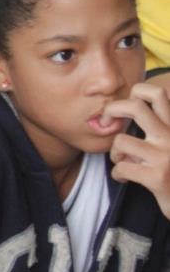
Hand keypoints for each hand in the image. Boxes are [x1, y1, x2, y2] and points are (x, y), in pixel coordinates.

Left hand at [106, 82, 169, 217]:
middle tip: (107, 122)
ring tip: (122, 161)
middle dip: (112, 110)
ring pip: (121, 140)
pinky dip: (117, 174)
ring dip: (115, 152)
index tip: (127, 108)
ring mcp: (165, 156)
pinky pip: (122, 168)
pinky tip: (124, 178)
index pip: (157, 93)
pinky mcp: (157, 177)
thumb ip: (159, 129)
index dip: (136, 93)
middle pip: (135, 107)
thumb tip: (126, 114)